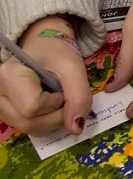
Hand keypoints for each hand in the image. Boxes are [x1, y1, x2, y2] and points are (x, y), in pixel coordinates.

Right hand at [0, 17, 91, 134]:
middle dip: (57, 116)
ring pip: (28, 128)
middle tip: (65, 96)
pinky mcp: (6, 113)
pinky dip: (45, 123)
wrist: (44, 49)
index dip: (55, 103)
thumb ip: (78, 97)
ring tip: (57, 99)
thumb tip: (75, 129)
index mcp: (9, 75)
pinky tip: (49, 107)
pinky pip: (28, 128)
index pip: (32, 107)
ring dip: (53, 120)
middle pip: (28, 122)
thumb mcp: (73, 68)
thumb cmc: (56, 53)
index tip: (62, 88)